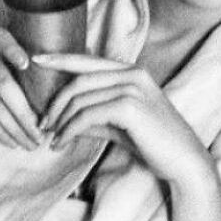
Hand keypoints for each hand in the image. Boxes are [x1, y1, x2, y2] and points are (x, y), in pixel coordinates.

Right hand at [0, 27, 42, 148]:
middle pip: (5, 85)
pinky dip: (0, 131)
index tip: (26, 64)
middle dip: (26, 114)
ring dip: (16, 128)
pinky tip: (13, 141)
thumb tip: (56, 94)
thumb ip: (21, 63)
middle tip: (42, 134)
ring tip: (31, 143)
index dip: (13, 51)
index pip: (3, 40)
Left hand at [34, 53, 209, 183]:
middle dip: (56, 103)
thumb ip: (96, 117)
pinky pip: (87, 115)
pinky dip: (70, 129)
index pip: (88, 61)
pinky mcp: (129, 108)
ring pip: (80, 100)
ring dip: (60, 121)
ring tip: (53, 138)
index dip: (61, 59)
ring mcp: (132, 89)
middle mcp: (133, 74)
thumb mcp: (120, 127)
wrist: (184, 161)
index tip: (37, 61)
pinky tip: (63, 142)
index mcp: (132, 72)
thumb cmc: (155, 144)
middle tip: (44, 124)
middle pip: (79, 81)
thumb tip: (66, 121)